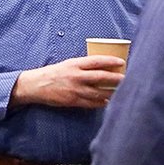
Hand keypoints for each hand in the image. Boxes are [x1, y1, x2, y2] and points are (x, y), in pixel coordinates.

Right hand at [9, 55, 124, 108]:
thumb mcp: (68, 64)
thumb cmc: (54, 73)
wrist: (37, 85)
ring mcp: (75, 90)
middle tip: (127, 78)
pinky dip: (101, 103)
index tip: (121, 62)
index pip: (96, 61)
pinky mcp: (73, 101)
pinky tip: (109, 102)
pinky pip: (91, 103)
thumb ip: (82, 66)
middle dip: (116, 78)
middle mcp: (76, 76)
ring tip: (123, 91)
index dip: (110, 61)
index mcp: (75, 64)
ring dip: (112, 92)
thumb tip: (101, 67)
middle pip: (101, 77)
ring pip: (98, 92)